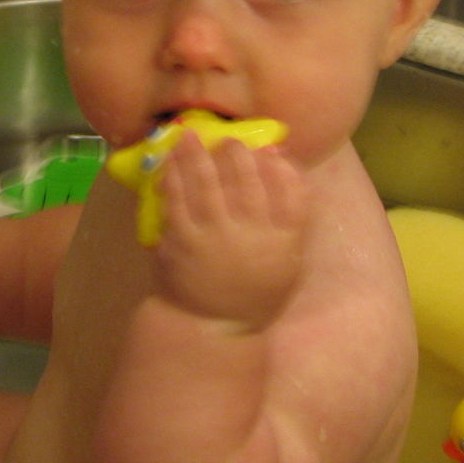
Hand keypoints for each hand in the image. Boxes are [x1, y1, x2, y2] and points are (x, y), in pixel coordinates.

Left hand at [151, 132, 308, 328]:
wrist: (210, 325)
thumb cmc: (253, 289)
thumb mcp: (287, 259)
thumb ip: (290, 213)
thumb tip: (278, 157)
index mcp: (284, 242)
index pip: (293, 191)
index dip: (281, 166)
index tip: (268, 150)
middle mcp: (252, 236)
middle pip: (247, 179)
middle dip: (235, 153)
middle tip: (227, 142)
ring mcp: (214, 237)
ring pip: (207, 181)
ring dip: (197, 153)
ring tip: (190, 137)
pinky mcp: (181, 240)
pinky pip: (177, 198)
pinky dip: (173, 174)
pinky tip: (170, 162)